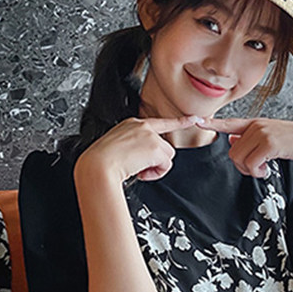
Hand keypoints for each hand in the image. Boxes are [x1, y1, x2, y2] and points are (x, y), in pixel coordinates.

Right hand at [76, 115, 201, 184]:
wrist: (98, 166)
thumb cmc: (100, 161)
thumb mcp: (115, 147)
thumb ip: (132, 147)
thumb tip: (141, 160)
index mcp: (131, 124)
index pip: (160, 122)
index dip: (179, 122)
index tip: (194, 118)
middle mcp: (142, 127)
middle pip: (164, 146)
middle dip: (156, 161)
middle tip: (139, 168)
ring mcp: (149, 136)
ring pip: (167, 156)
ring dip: (155, 168)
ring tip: (138, 170)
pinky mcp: (155, 148)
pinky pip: (166, 165)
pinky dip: (156, 173)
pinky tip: (141, 172)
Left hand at [202, 117, 292, 176]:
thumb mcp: (271, 138)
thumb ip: (251, 139)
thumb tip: (232, 142)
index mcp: (255, 124)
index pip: (230, 124)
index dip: (212, 124)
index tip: (197, 121)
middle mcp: (256, 125)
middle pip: (232, 152)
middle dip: (242, 165)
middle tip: (257, 169)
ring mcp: (262, 132)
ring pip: (239, 158)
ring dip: (250, 170)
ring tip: (264, 168)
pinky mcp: (269, 142)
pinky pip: (251, 163)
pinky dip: (257, 172)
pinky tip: (267, 170)